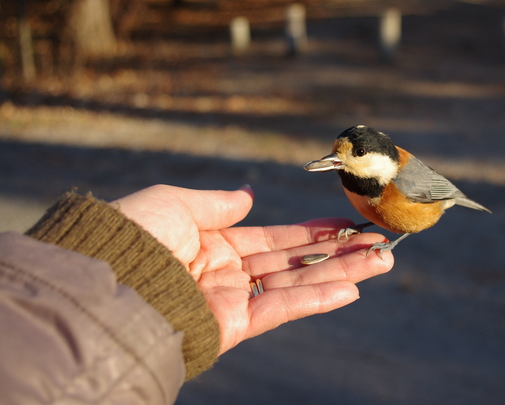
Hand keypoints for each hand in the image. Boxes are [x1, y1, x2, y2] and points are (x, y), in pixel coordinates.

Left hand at [111, 184, 392, 353]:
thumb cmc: (133, 237)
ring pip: (299, 283)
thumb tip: (248, 197)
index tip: (345, 223)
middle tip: (380, 241)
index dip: (311, 230)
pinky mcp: (233, 325)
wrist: (105, 281)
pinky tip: (352, 288)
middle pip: (295, 260)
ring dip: (343, 272)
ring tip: (382, 260)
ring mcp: (233, 300)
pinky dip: (318, 298)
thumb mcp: (173, 203)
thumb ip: (216, 204)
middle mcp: (228, 273)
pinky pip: (283, 308)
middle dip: (340, 252)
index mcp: (212, 244)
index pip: (273, 238)